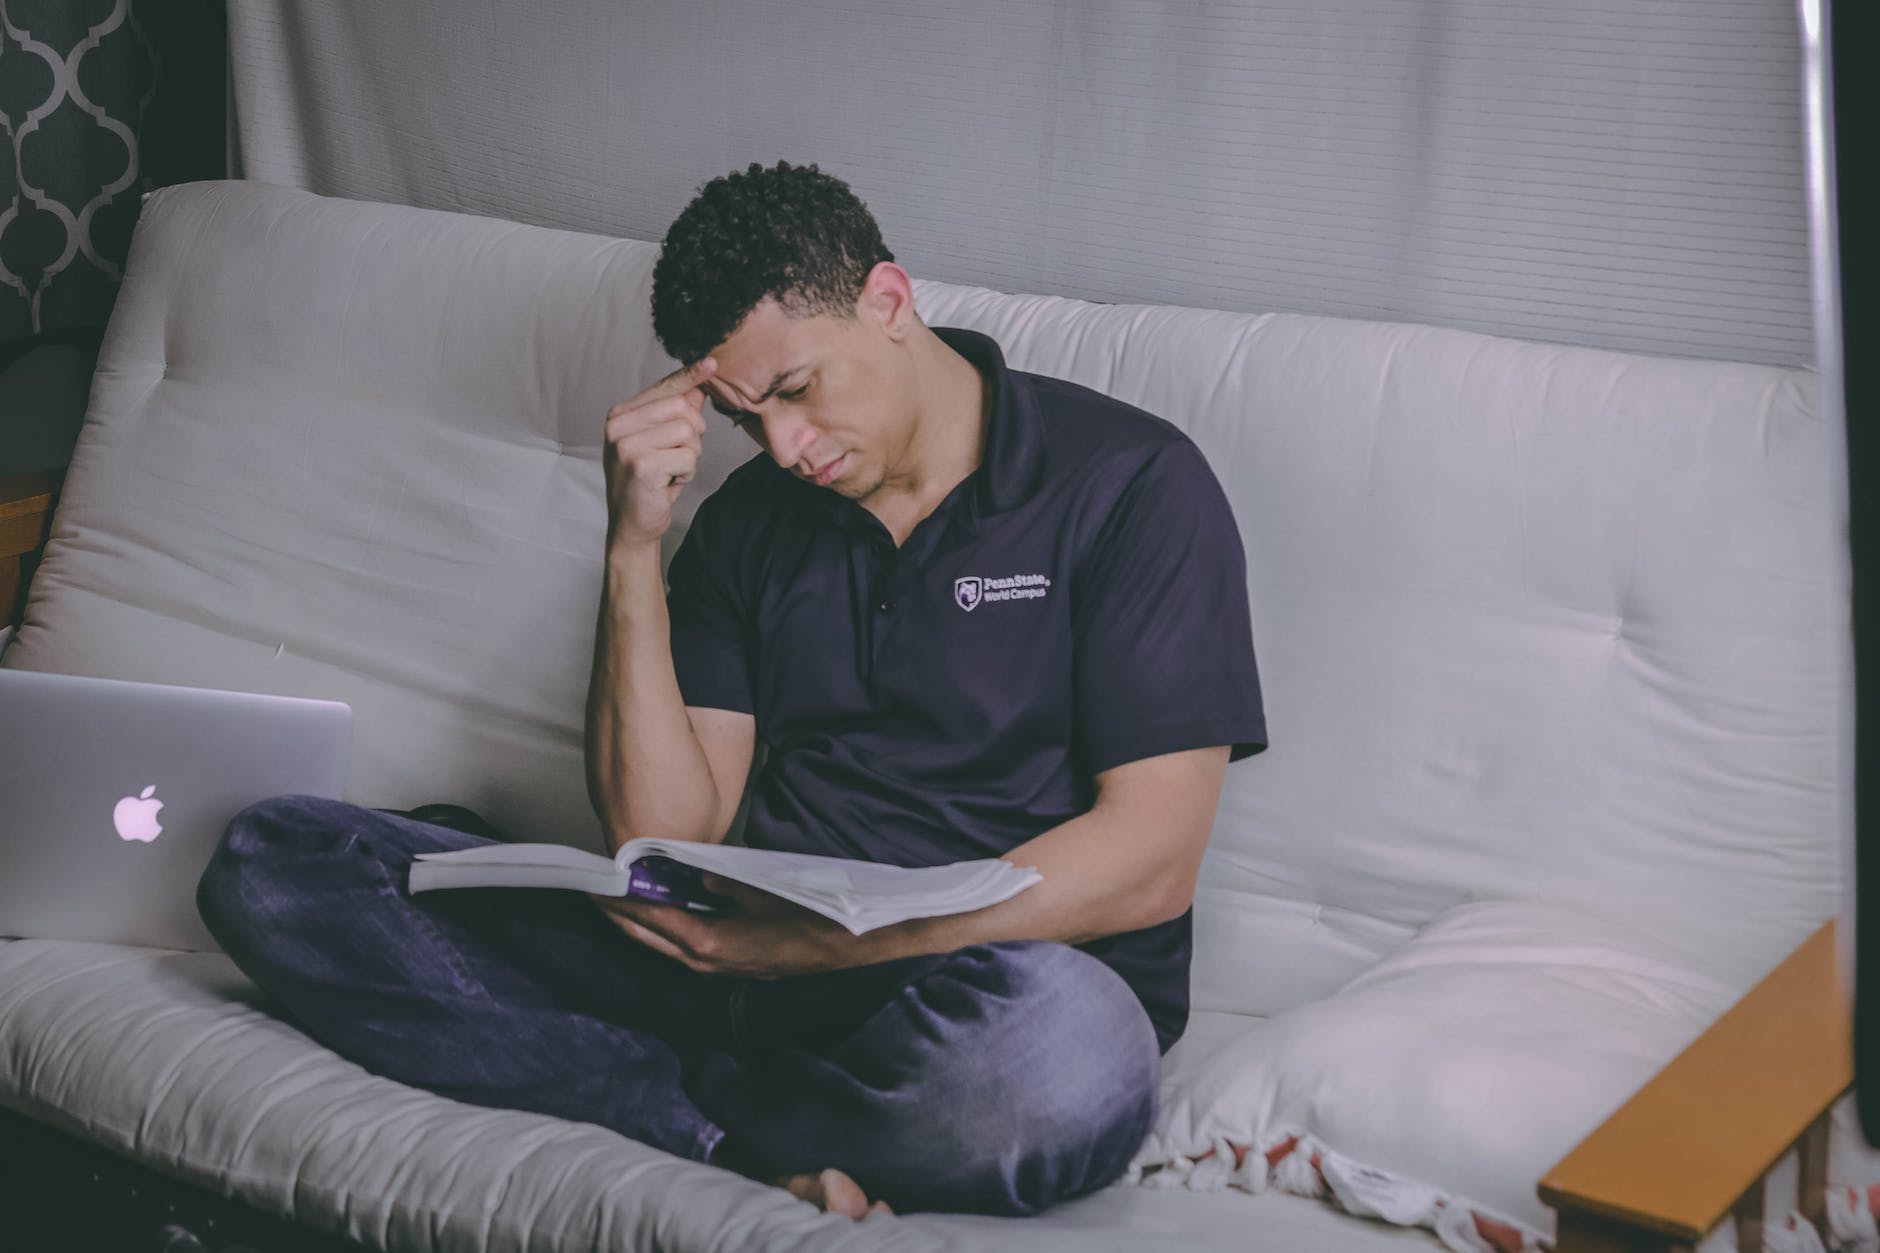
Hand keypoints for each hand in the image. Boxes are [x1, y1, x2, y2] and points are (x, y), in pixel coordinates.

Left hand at [587, 874, 868, 977]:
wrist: (840, 947)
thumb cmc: (803, 917)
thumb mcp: (757, 888)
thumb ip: (719, 882)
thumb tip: (696, 879)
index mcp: (706, 942)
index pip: (649, 918)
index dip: (620, 901)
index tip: (597, 884)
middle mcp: (704, 962)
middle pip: (647, 938)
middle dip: (619, 916)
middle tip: (597, 892)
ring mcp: (717, 969)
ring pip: (664, 946)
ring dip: (641, 925)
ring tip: (622, 901)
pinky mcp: (730, 967)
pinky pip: (685, 949)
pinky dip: (666, 932)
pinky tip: (665, 916)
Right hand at [601, 357, 716, 549]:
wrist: (632, 525)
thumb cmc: (648, 482)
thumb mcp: (660, 443)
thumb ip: (675, 415)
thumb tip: (698, 387)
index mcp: (620, 415)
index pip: (663, 388)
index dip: (689, 377)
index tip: (710, 361)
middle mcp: (618, 425)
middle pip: (682, 408)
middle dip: (692, 435)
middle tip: (675, 457)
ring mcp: (627, 444)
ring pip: (688, 433)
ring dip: (689, 457)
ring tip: (669, 471)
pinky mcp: (641, 465)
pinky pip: (687, 457)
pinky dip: (686, 474)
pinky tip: (667, 484)